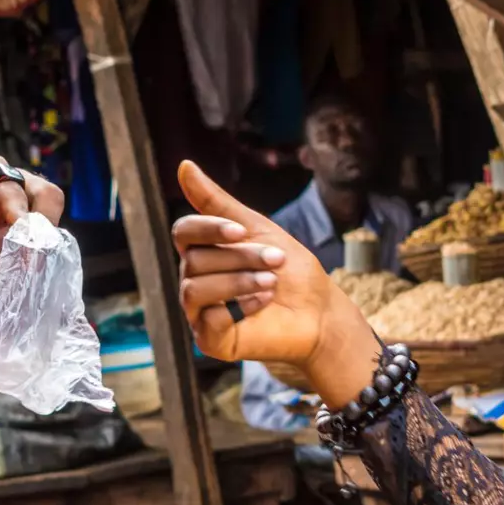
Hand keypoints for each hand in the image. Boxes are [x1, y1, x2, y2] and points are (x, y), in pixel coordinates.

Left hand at [0, 156, 65, 270]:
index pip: (15, 191)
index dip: (23, 217)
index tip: (23, 241)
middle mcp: (11, 177)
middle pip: (47, 194)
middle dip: (45, 224)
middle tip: (35, 253)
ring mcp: (24, 194)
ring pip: (53, 208)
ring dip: (46, 234)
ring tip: (34, 259)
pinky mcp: (28, 213)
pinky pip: (45, 225)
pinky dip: (41, 242)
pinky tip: (30, 261)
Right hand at [172, 161, 380, 404]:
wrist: (319, 312)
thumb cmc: (290, 271)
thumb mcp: (257, 228)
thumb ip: (217, 202)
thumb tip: (184, 166)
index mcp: (204, 252)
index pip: (184, 232)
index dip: (209, 228)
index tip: (241, 231)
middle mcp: (195, 281)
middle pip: (193, 260)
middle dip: (240, 257)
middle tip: (277, 261)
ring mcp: (200, 312)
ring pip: (194, 288)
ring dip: (239, 280)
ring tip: (272, 282)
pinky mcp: (210, 339)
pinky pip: (209, 318)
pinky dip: (240, 306)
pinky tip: (264, 303)